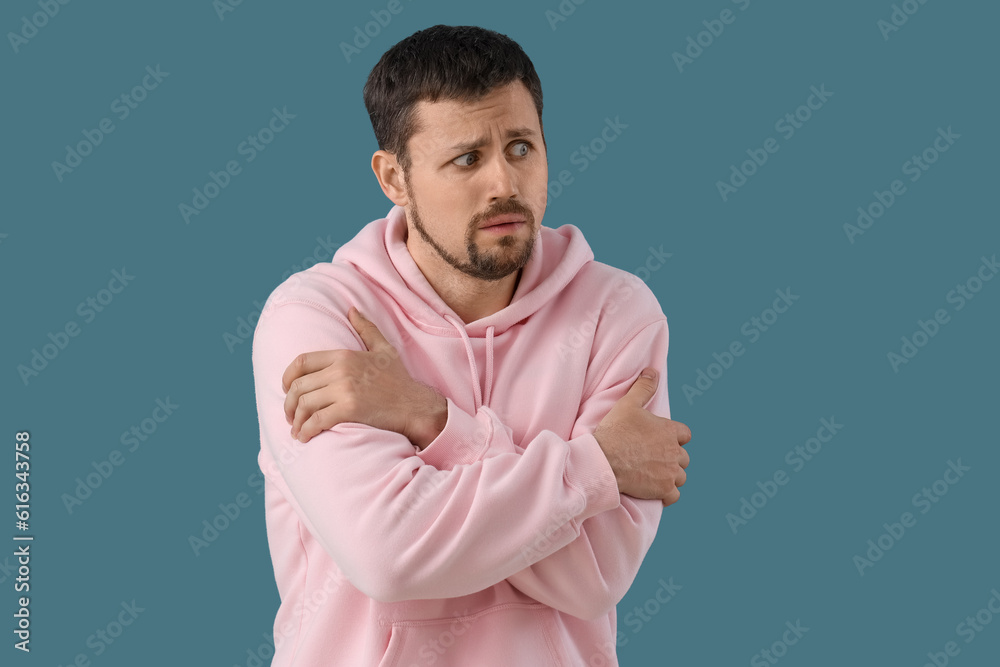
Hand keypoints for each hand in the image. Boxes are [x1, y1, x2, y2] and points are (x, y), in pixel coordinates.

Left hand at [281, 307, 446, 447]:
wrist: (415, 406)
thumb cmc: (399, 381)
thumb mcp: (384, 349)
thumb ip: (366, 329)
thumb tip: (352, 310)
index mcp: (344, 355)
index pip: (301, 362)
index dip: (287, 378)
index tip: (286, 390)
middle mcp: (340, 370)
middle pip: (298, 386)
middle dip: (289, 405)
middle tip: (290, 417)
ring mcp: (344, 390)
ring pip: (304, 405)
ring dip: (295, 421)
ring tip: (297, 430)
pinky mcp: (349, 410)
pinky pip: (316, 421)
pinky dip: (306, 431)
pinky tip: (305, 437)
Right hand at [592, 368, 691, 506]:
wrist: (602, 461)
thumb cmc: (614, 432)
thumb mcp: (627, 404)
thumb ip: (643, 388)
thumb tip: (653, 371)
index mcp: (670, 431)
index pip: (685, 435)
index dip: (674, 437)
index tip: (659, 440)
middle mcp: (675, 452)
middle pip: (684, 457)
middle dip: (672, 458)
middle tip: (653, 458)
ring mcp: (670, 472)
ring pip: (681, 477)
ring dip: (671, 476)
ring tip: (654, 474)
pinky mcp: (663, 490)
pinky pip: (674, 495)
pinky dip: (667, 494)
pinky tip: (655, 489)